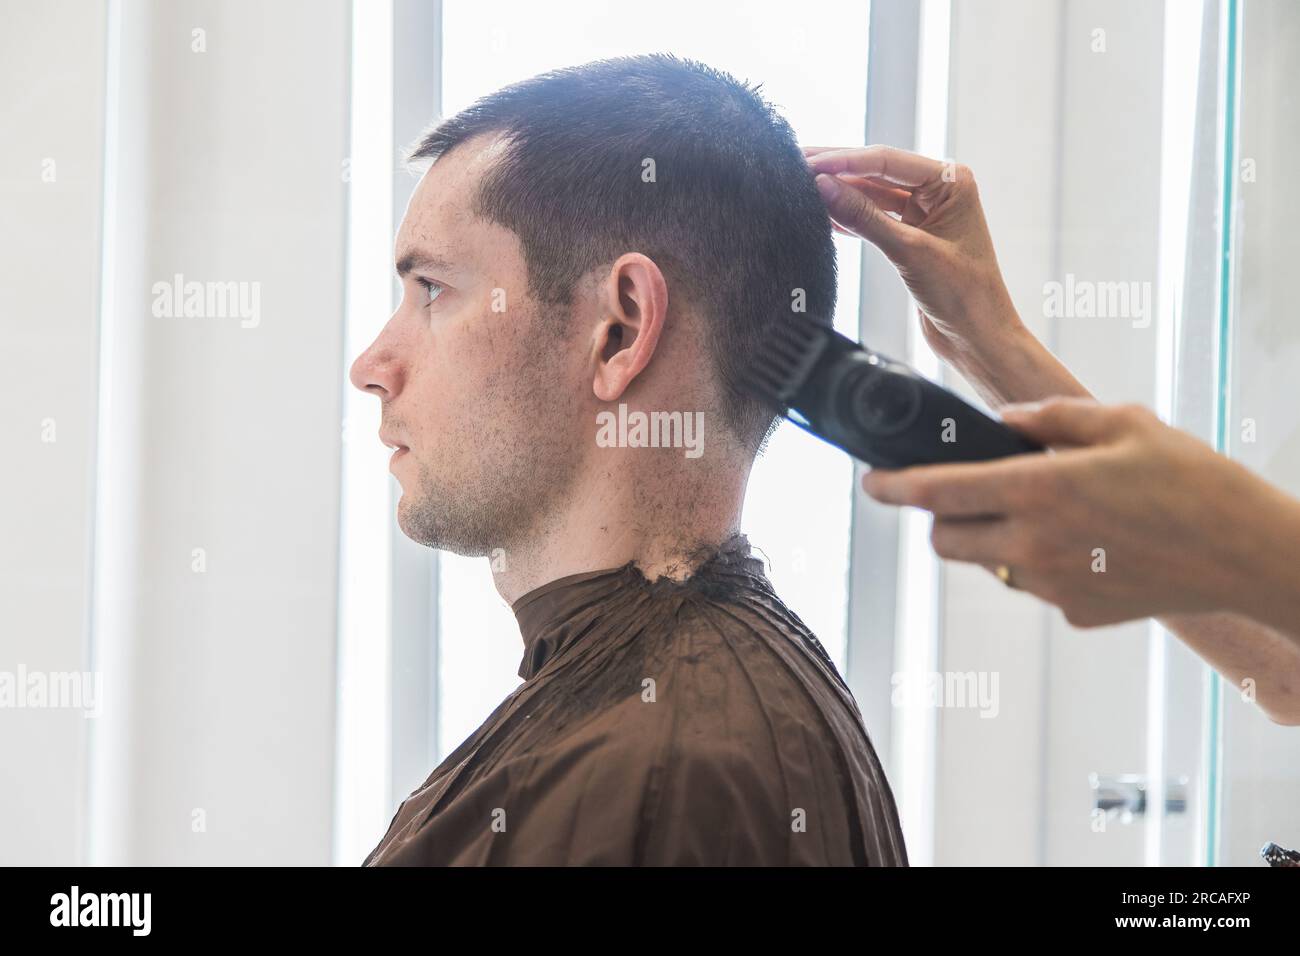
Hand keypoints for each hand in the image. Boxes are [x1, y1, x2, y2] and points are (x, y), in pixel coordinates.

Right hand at [804, 145, 1022, 366]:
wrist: (977, 339)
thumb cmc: (963, 295)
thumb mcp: (909, 251)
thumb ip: (864, 217)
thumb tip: (824, 187)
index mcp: (951, 182)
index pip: (887, 161)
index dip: (844, 160)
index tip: (809, 163)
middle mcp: (938, 192)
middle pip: (876, 172)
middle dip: (837, 170)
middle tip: (795, 163)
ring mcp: (923, 215)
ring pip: (871, 196)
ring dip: (838, 193)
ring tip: (800, 186)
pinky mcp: (910, 239)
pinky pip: (872, 219)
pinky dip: (848, 218)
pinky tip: (821, 215)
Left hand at [860, 397, 1294, 628]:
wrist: (1246, 554)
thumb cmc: (1192, 482)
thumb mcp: (1123, 423)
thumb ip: (1051, 418)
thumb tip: (1006, 419)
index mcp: (1038, 490)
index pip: (937, 491)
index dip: (893, 487)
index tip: (873, 483)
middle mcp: (1033, 544)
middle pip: (945, 539)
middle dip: (940, 517)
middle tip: (965, 495)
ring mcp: (1051, 586)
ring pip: (987, 564)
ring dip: (993, 539)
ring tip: (1046, 513)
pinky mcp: (1073, 613)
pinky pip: (1033, 585)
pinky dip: (1039, 564)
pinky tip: (1087, 544)